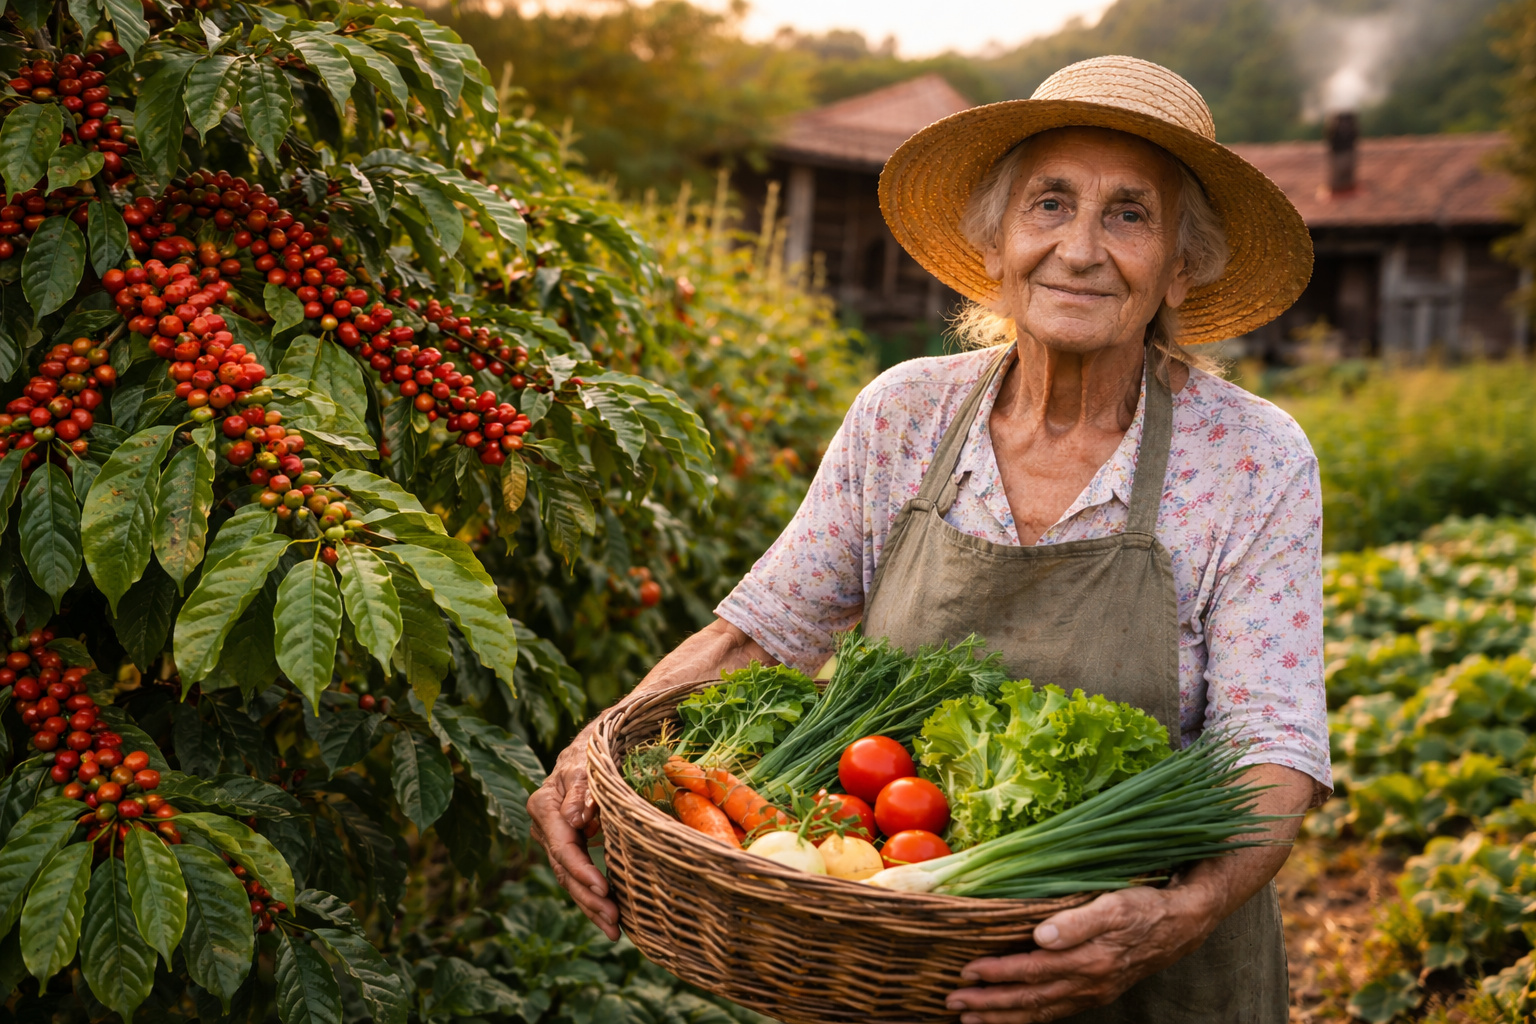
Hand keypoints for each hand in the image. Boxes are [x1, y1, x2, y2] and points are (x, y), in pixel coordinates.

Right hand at [528, 743, 618, 939]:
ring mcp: (554, 840)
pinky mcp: (568, 848)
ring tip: (614, 930)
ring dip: (591, 906)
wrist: (584, 751)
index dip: (581, 870)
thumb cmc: (587, 754)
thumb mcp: (584, 765)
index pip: (562, 846)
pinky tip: (608, 919)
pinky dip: (592, 897)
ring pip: (569, 880)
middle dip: (588, 898)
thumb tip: (574, 820)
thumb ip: (580, 790)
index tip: (603, 888)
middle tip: (613, 920)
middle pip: (564, 870)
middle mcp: (544, 827)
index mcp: (544, 807)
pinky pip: (577, 877)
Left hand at [946, 885, 1214, 1022]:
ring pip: (1040, 1011)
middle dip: (989, 1003)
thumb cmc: (1144, 907)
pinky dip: (1029, 1018)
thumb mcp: (1114, 905)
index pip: (1031, 970)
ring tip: (971, 1020)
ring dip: (1003, 1017)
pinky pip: (1056, 1012)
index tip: (967, 972)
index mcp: (1087, 960)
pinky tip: (1012, 1018)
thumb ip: (1077, 921)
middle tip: (953, 1003)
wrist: (1181, 924)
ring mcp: (1092, 992)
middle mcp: (1087, 983)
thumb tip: (1042, 936)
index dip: (997, 973)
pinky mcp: (1096, 993)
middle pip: (1029, 998)